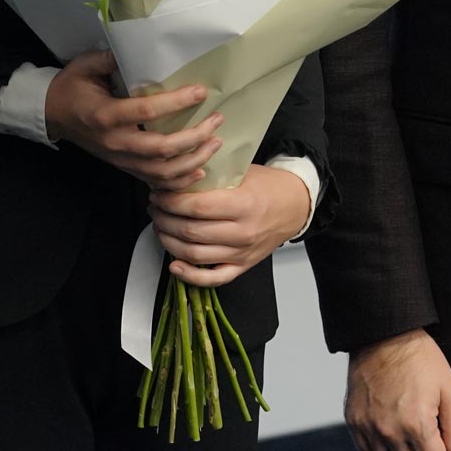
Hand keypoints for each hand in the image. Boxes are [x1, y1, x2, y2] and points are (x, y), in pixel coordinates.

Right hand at [42, 50, 221, 188]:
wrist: (52, 115)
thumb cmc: (72, 87)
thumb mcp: (86, 66)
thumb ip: (112, 58)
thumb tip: (142, 45)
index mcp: (105, 115)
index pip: (146, 111)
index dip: (176, 103)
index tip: (201, 91)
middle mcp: (115, 142)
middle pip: (161, 148)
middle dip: (194, 136)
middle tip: (217, 120)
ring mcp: (120, 159)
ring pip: (162, 170)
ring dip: (193, 159)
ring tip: (215, 142)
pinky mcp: (124, 167)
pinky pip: (155, 181)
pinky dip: (179, 180)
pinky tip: (199, 169)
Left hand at [147, 163, 311, 287]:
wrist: (295, 205)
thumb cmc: (267, 185)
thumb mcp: (243, 171)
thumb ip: (213, 174)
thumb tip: (176, 175)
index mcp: (244, 204)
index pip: (197, 207)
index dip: (171, 201)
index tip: (159, 194)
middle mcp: (243, 232)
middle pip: (192, 231)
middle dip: (165, 219)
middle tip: (155, 208)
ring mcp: (243, 252)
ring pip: (196, 255)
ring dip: (169, 242)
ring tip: (160, 227)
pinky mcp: (243, 266)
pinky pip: (213, 279)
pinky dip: (190, 276)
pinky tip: (174, 265)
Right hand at [345, 329, 450, 450]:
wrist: (384, 334)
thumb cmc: (420, 358)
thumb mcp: (449, 387)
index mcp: (417, 424)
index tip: (439, 433)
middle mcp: (390, 431)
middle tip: (424, 426)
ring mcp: (369, 426)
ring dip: (400, 450)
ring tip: (405, 425)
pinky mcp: (353, 420)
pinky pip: (367, 450)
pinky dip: (378, 445)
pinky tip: (387, 426)